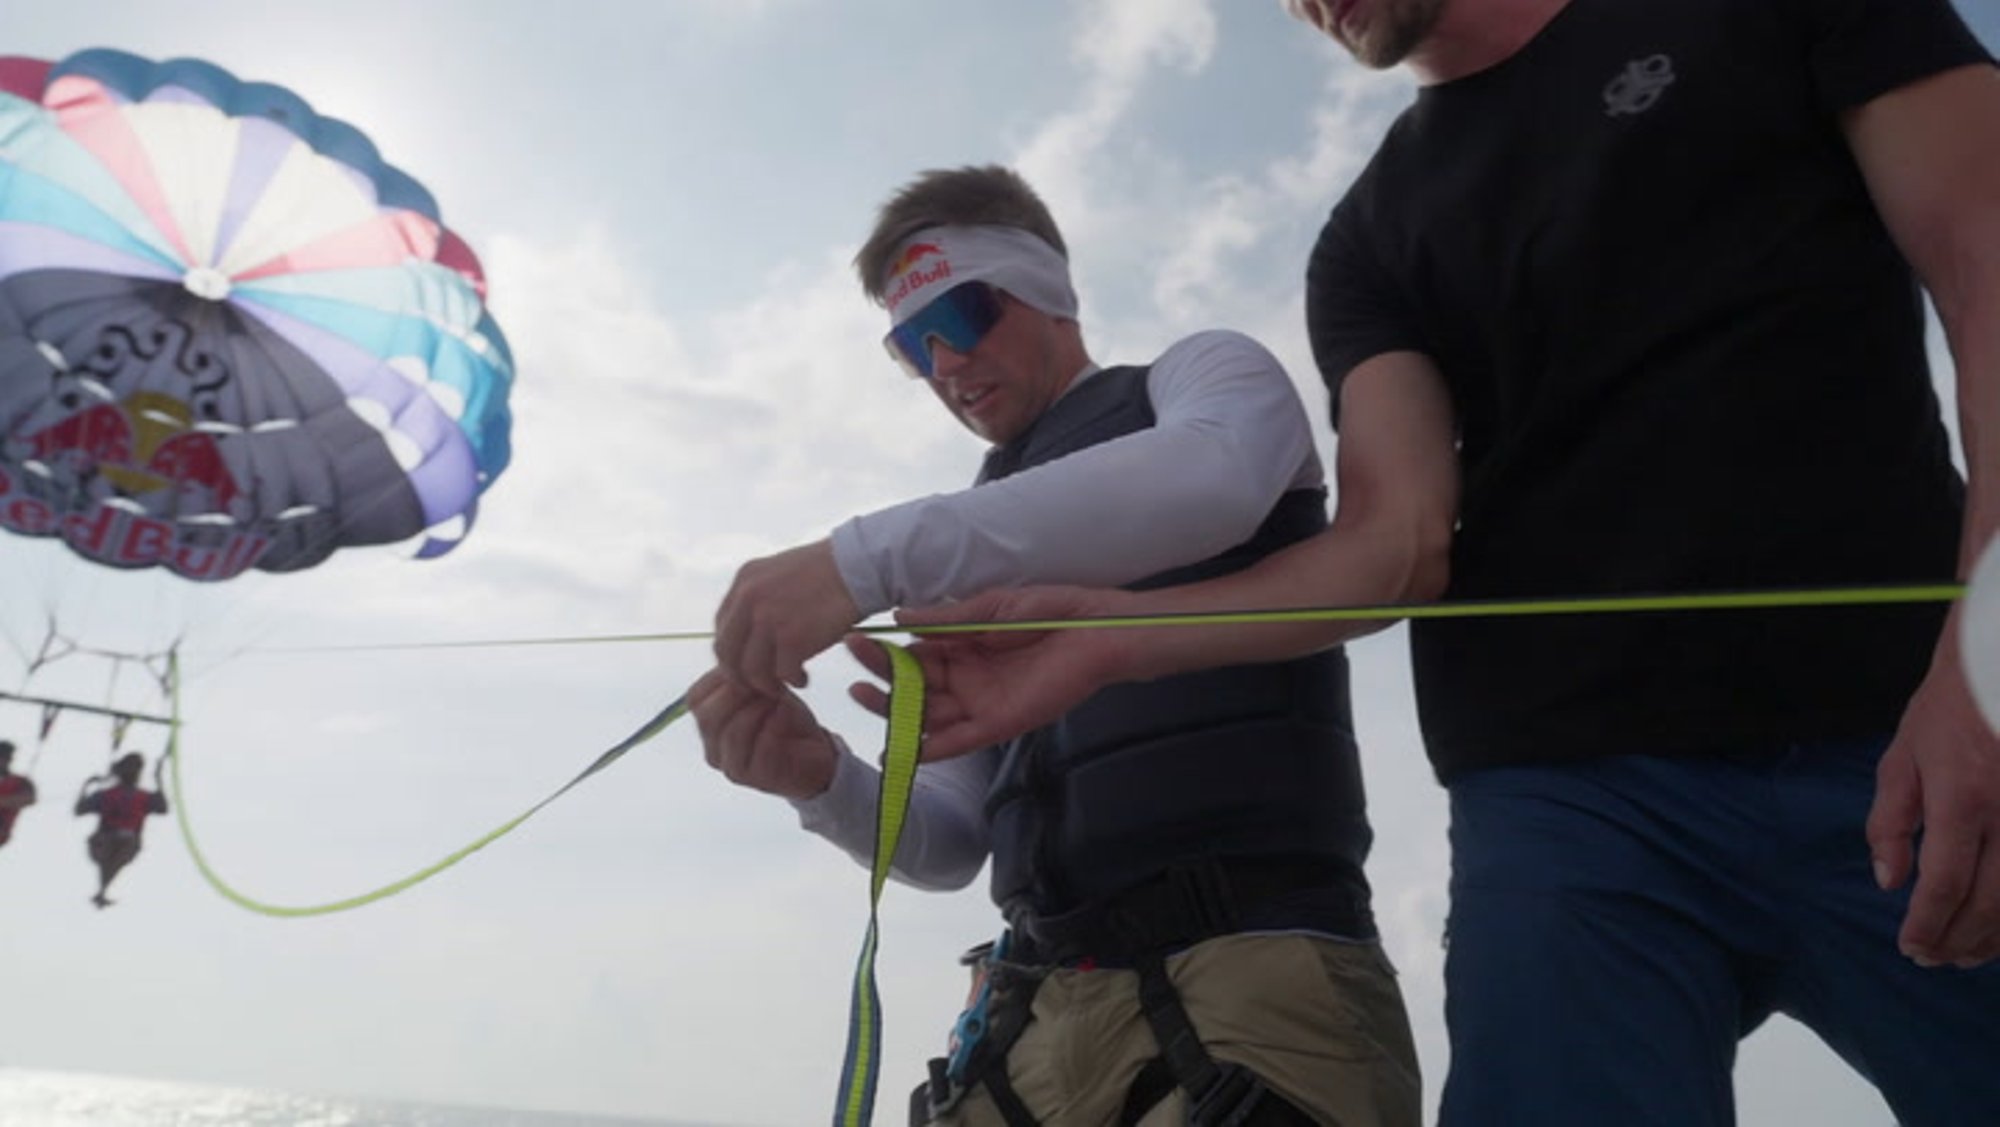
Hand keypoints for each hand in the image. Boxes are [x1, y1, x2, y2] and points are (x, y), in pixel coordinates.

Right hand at [687, 668, 839, 800]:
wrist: (817, 756)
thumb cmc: (786, 721)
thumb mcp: (762, 691)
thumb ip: (743, 677)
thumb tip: (736, 656)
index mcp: (709, 727)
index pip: (695, 698)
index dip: (722, 677)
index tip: (753, 666)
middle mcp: (713, 750)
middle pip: (707, 716)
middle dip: (739, 693)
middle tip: (768, 683)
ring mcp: (731, 768)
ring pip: (732, 732)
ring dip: (759, 709)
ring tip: (781, 699)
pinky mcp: (756, 779)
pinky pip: (761, 748)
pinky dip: (776, 726)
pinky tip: (787, 716)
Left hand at [714, 539, 860, 694]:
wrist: (858, 567)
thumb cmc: (827, 571)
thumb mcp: (779, 573)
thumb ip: (759, 597)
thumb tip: (750, 630)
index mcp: (744, 581)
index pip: (721, 629)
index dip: (732, 653)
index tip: (748, 664)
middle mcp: (748, 599)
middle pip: (727, 654)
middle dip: (741, 676)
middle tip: (761, 684)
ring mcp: (768, 619)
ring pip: (751, 670)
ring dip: (767, 684)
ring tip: (785, 683)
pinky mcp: (792, 638)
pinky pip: (781, 674)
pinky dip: (792, 681)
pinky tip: (803, 678)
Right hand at [843, 585, 1141, 760]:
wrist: (1096, 631)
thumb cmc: (1051, 611)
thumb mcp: (991, 608)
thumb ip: (946, 619)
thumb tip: (898, 618)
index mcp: (963, 646)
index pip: (913, 653)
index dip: (884, 652)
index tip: (854, 642)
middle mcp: (966, 677)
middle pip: (914, 687)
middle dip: (882, 682)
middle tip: (853, 677)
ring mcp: (980, 702)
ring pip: (929, 715)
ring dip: (896, 714)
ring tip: (864, 701)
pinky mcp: (999, 723)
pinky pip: (959, 740)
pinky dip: (930, 748)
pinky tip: (901, 751)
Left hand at [1867, 633, 1999, 967]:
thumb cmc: (1952, 707)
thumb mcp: (1903, 755)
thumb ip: (1891, 820)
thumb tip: (1888, 879)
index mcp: (1964, 797)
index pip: (1946, 883)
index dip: (1928, 925)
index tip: (1910, 947)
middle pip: (1990, 903)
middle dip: (1959, 940)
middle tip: (1933, 958)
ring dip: (1994, 937)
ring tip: (1965, 954)